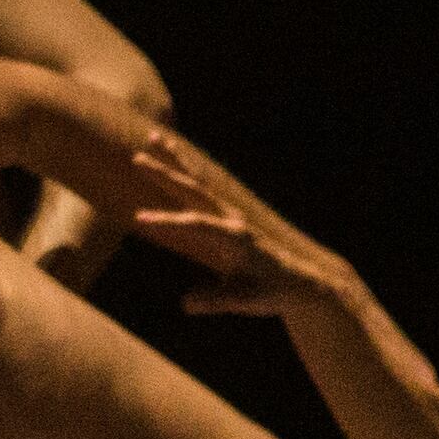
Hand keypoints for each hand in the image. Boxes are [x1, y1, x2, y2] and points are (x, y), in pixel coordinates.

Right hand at [120, 135, 337, 320]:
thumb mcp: (246, 302)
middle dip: (164, 175)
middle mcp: (232, 219)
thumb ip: (216, 300)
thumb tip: (186, 303)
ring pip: (198, 181)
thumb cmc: (273, 293)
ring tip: (156, 135)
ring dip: (176, 160)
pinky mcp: (230, 218)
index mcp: (235, 238)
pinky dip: (188, 171)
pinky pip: (204, 189)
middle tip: (137, 159)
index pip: (195, 224)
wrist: (301, 282)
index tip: (139, 218)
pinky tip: (175, 159)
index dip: (168, 221)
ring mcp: (231, 215)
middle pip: (194, 191)